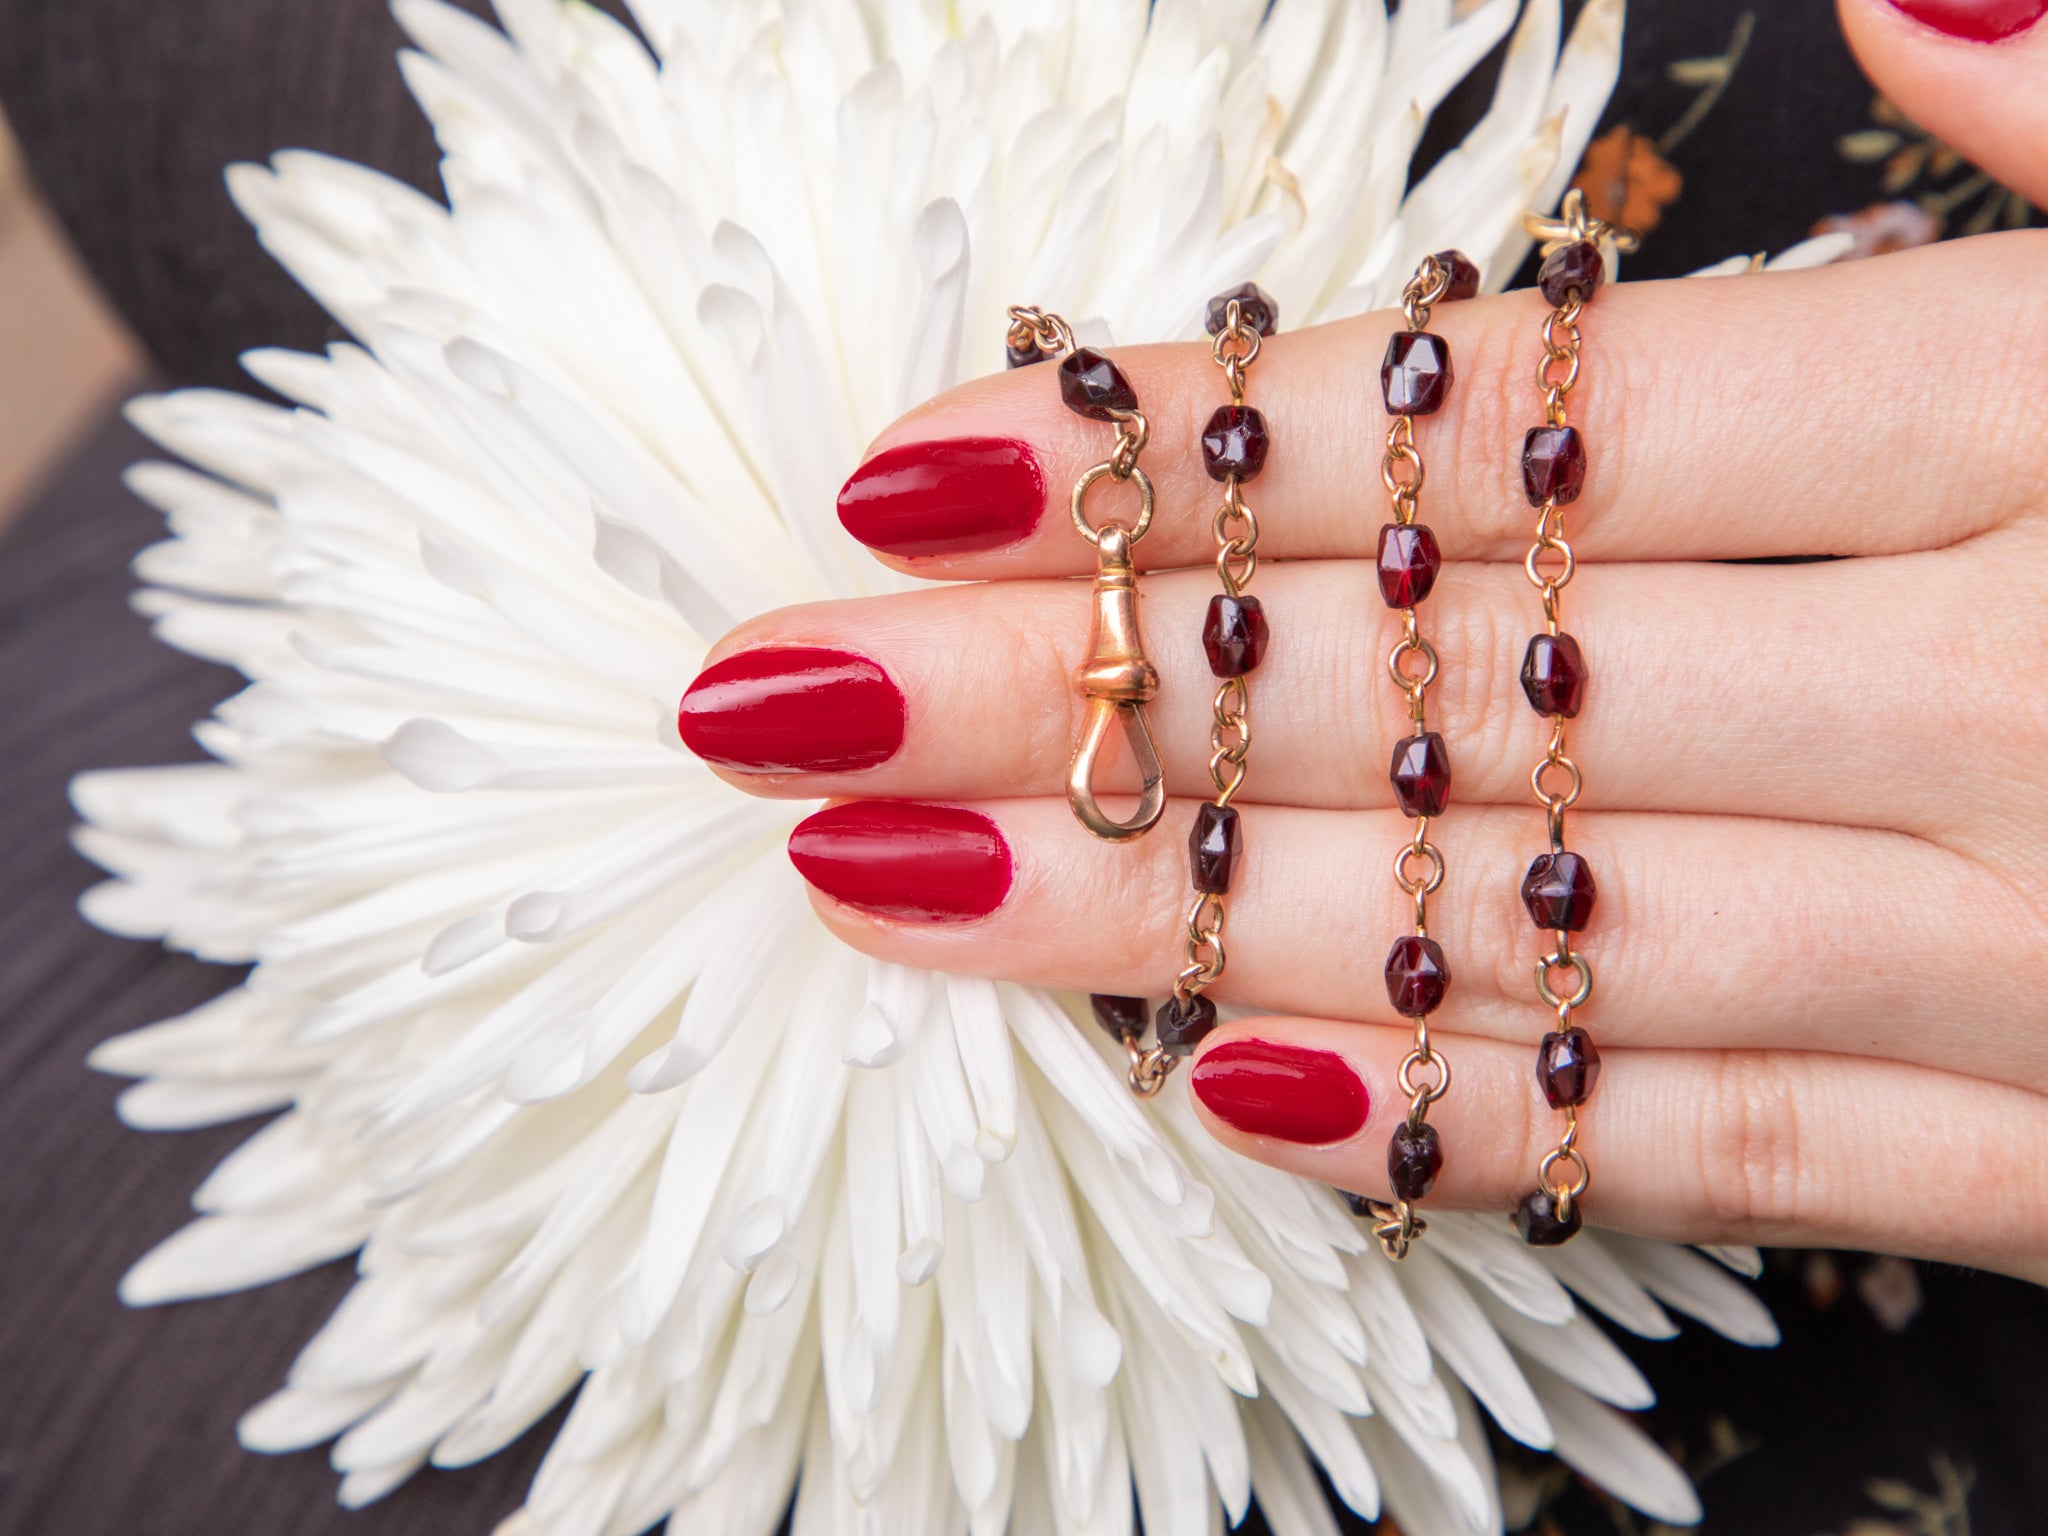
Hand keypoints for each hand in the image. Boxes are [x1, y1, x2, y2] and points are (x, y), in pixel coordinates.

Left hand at [679, 7, 2047, 1281]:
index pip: (1526, 427)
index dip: (1200, 442)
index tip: (921, 469)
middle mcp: (2013, 705)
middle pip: (1446, 679)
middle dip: (1086, 685)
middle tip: (802, 695)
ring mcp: (2040, 952)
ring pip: (1523, 932)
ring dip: (1177, 916)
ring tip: (894, 890)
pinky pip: (1737, 1154)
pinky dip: (1481, 1127)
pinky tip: (1225, 1095)